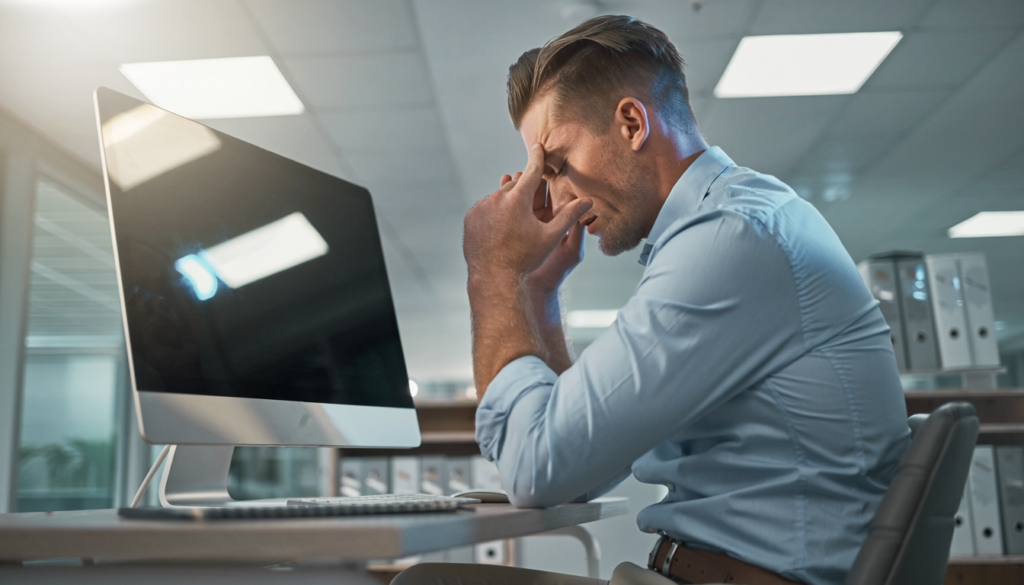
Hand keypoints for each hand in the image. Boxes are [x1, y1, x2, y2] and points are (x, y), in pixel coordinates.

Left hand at [464, 144, 591, 281]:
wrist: (493, 277)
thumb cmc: (525, 258)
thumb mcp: (551, 237)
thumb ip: (569, 216)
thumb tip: (588, 201)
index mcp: (518, 198)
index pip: (532, 170)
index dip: (537, 157)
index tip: (538, 146)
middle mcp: (497, 198)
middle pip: (515, 186)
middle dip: (524, 191)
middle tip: (531, 206)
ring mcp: (481, 207)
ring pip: (499, 198)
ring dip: (508, 204)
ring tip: (515, 225)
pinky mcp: (471, 217)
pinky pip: (485, 209)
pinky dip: (493, 214)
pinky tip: (501, 230)